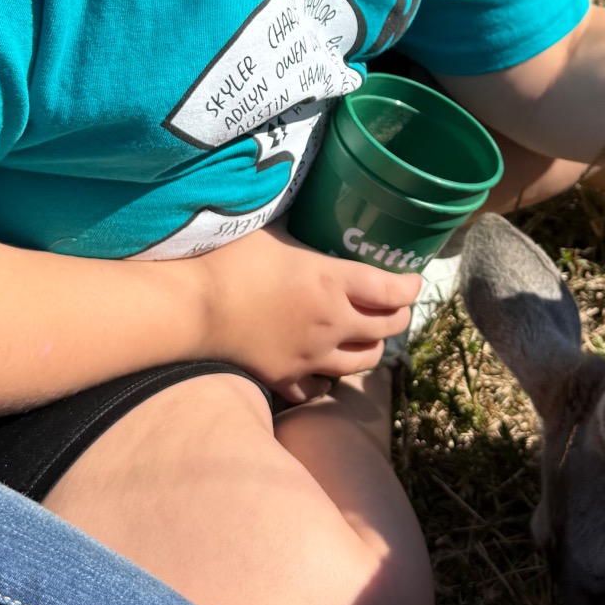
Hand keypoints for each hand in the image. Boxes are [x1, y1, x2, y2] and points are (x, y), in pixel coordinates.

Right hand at [186, 225, 419, 404]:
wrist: (193, 306)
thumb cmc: (229, 259)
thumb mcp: (274, 233)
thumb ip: (301, 233)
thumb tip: (310, 214)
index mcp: (332, 282)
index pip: (391, 291)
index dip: (409, 287)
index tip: (412, 281)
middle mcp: (331, 322)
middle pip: (386, 329)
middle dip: (398, 318)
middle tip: (395, 308)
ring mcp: (311, 355)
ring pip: (362, 363)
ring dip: (371, 349)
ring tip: (366, 339)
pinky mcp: (285, 377)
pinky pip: (319, 389)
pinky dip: (326, 380)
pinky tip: (320, 369)